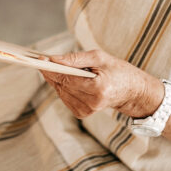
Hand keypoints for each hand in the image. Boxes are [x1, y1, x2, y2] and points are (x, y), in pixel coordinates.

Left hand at [41, 49, 161, 118]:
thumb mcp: (99, 57)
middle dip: (51, 71)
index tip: (40, 58)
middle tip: (44, 58)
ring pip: (60, 91)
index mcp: (98, 89)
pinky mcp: (82, 114)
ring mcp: (86, 111)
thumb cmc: (116, 70)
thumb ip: (75, 59)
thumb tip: (53, 59)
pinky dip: (63, 86)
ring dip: (57, 79)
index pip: (67, 79)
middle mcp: (91, 103)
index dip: (51, 68)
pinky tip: (68, 78)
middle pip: (61, 85)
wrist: (130, 91)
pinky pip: (64, 97)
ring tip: (60, 67)